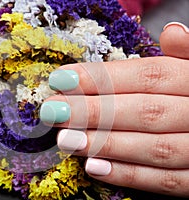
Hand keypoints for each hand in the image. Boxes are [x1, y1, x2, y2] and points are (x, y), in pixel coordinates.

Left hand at [40, 22, 188, 196]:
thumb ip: (188, 55)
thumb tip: (172, 32)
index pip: (147, 75)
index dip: (102, 77)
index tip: (62, 79)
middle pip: (145, 110)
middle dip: (95, 111)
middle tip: (54, 111)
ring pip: (154, 147)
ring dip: (106, 143)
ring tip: (66, 139)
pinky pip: (167, 181)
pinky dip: (130, 175)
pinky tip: (94, 167)